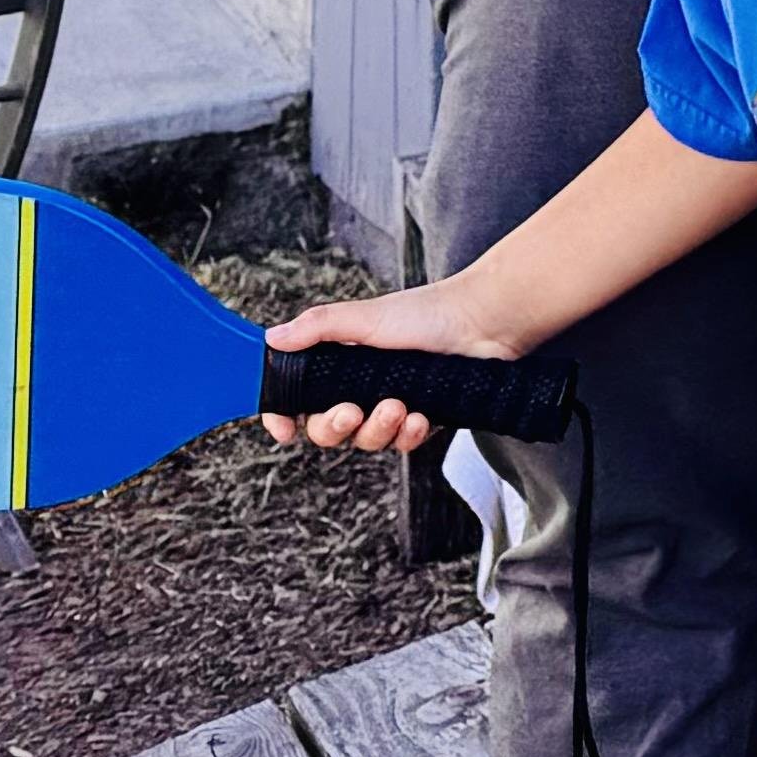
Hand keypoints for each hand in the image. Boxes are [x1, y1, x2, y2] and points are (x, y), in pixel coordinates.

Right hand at [254, 283, 515, 454]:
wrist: (483, 323)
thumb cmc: (427, 313)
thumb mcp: (364, 316)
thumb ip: (318, 327)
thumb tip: (272, 339)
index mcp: (338, 363)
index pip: (296, 398)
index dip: (283, 417)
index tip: (282, 430)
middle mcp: (360, 386)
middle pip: (325, 429)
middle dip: (333, 427)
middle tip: (350, 412)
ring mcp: (390, 404)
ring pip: (364, 441)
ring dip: (377, 429)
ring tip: (398, 406)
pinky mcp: (421, 418)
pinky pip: (402, 444)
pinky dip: (408, 434)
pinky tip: (420, 416)